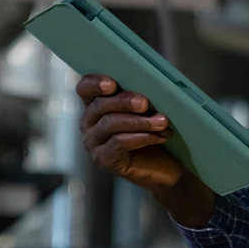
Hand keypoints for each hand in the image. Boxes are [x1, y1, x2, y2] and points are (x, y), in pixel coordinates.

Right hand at [77, 75, 213, 225]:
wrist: (163, 166)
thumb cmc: (153, 130)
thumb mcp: (147, 109)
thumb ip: (141, 95)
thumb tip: (152, 81)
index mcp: (96, 103)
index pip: (85, 88)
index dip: (95, 83)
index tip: (112, 84)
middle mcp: (89, 122)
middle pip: (100, 105)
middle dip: (124, 102)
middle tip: (145, 103)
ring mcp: (93, 142)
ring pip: (110, 124)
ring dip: (139, 122)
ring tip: (162, 121)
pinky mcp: (103, 159)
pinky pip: (118, 143)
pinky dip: (141, 138)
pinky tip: (158, 136)